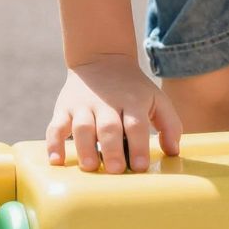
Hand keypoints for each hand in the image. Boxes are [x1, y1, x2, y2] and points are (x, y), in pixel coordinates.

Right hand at [46, 56, 181, 173]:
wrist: (102, 58)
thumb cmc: (133, 89)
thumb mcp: (156, 98)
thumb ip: (169, 124)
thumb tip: (174, 153)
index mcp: (132, 101)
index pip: (136, 124)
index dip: (139, 145)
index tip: (141, 166)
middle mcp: (107, 103)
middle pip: (109, 127)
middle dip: (112, 149)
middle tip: (117, 170)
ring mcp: (83, 106)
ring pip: (82, 127)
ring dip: (85, 147)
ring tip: (90, 166)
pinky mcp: (64, 109)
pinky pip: (56, 126)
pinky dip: (54, 143)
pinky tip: (56, 161)